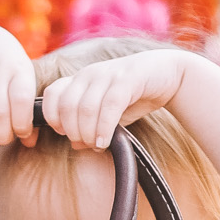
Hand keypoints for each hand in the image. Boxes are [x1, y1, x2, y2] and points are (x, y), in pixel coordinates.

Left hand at [40, 46, 185, 149]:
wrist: (168, 74)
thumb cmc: (134, 96)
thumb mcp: (107, 114)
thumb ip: (90, 126)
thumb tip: (75, 145)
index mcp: (80, 79)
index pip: (51, 95)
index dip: (53, 118)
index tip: (66, 134)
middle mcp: (89, 74)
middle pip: (67, 106)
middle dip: (73, 132)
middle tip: (88, 144)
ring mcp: (108, 74)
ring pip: (85, 108)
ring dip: (89, 133)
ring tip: (98, 145)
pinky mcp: (127, 79)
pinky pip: (109, 106)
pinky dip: (104, 128)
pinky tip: (106, 142)